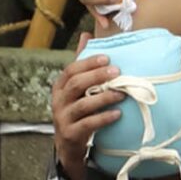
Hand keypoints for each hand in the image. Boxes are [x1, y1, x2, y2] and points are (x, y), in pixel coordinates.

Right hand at [51, 40, 125, 179]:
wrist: (69, 144)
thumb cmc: (77, 109)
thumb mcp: (77, 88)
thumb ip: (82, 64)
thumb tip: (86, 34)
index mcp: (60, 87)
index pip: (70, 70)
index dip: (87, 63)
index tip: (107, 57)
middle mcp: (59, 101)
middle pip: (75, 85)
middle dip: (96, 77)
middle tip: (117, 72)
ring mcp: (63, 118)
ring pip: (81, 105)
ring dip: (103, 98)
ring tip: (121, 93)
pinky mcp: (71, 134)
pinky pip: (87, 125)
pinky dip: (103, 118)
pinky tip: (117, 114)